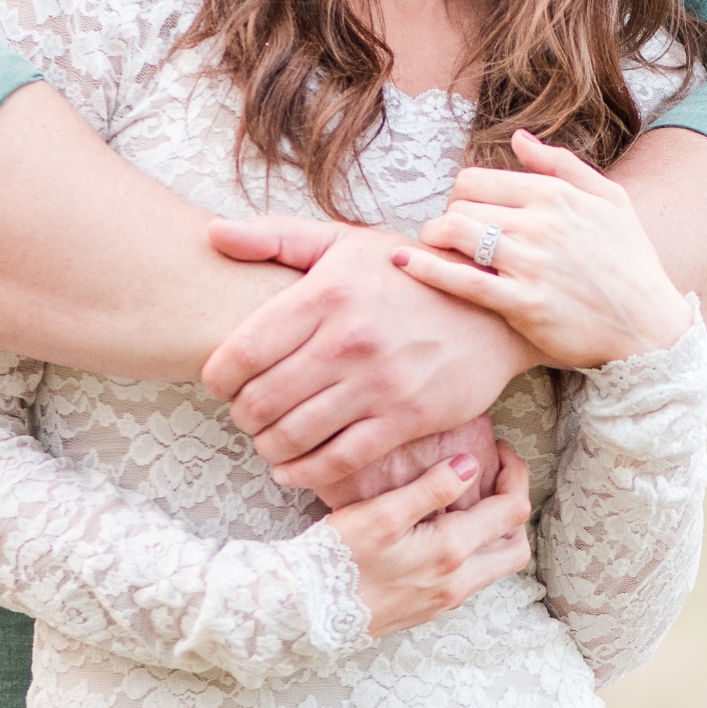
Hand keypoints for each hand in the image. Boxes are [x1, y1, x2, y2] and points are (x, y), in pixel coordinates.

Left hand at [200, 215, 538, 495]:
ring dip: (267, 445)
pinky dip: (305, 473)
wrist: (494, 309)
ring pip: (295, 434)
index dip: (217, 377)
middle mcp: (350, 339)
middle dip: (240, 414)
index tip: (219, 382)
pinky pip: (340, 460)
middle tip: (242, 413)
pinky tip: (291, 469)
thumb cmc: (408, 272)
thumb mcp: (345, 241)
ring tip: (265, 438)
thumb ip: (276, 237)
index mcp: (327, 293)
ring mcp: (380, 383)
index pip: (243, 350)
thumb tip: (212, 235)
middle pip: (262, 399)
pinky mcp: (408, 418)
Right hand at [327, 445, 534, 637]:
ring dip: (492, 534)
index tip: (496, 452)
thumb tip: (470, 465)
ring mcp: (444, 600)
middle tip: (494, 481)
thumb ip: (430, 488)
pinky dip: (471, 553)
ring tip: (467, 505)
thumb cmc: (338, 558)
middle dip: (513, 510)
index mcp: (451, 551)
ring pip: (493, 567)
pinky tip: (440, 535)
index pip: (511, 511)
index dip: (514, 475)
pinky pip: (468, 580)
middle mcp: (458, 582)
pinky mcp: (427, 610)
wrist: (308, 610)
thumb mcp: (381, 513)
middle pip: (515, 547)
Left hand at [399, 132, 692, 368]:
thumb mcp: (611, 201)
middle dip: (446, 218)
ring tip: (432, 248)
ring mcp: (532, 264)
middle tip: (448, 236)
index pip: (475, 179)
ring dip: (432, 240)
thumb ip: (562, 164)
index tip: (465, 214)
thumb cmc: (630, 262)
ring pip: (455, 234)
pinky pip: (461, 280)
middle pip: (459, 205)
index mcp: (556, 194)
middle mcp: (541, 223)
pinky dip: (426, 269)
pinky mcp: (524, 304)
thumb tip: (518, 138)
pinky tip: (403, 263)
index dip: (460, 196)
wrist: (651, 328)